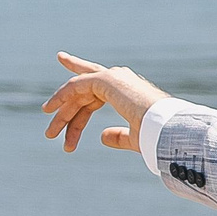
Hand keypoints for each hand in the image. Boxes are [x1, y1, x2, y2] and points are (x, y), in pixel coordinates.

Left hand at [42, 52, 168, 153]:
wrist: (169, 128)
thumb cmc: (158, 135)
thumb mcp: (135, 137)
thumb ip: (119, 136)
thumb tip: (101, 137)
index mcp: (129, 91)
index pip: (96, 88)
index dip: (77, 94)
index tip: (60, 96)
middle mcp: (121, 79)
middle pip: (84, 89)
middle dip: (65, 101)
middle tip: (47, 118)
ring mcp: (114, 77)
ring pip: (78, 91)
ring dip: (63, 111)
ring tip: (50, 134)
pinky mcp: (107, 80)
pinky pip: (77, 86)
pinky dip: (63, 96)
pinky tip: (52, 109)